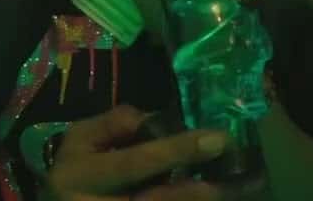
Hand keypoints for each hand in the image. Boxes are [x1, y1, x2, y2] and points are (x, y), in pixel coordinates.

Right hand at [40, 105, 229, 200]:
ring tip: (236, 186)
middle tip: (236, 175)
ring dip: (202, 200)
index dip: (179, 151)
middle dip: (201, 190)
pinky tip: (214, 194)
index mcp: (82, 177)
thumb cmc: (75, 169)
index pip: (138, 163)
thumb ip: (112, 124)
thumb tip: (150, 120)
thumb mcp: (80, 138)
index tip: (217, 139)